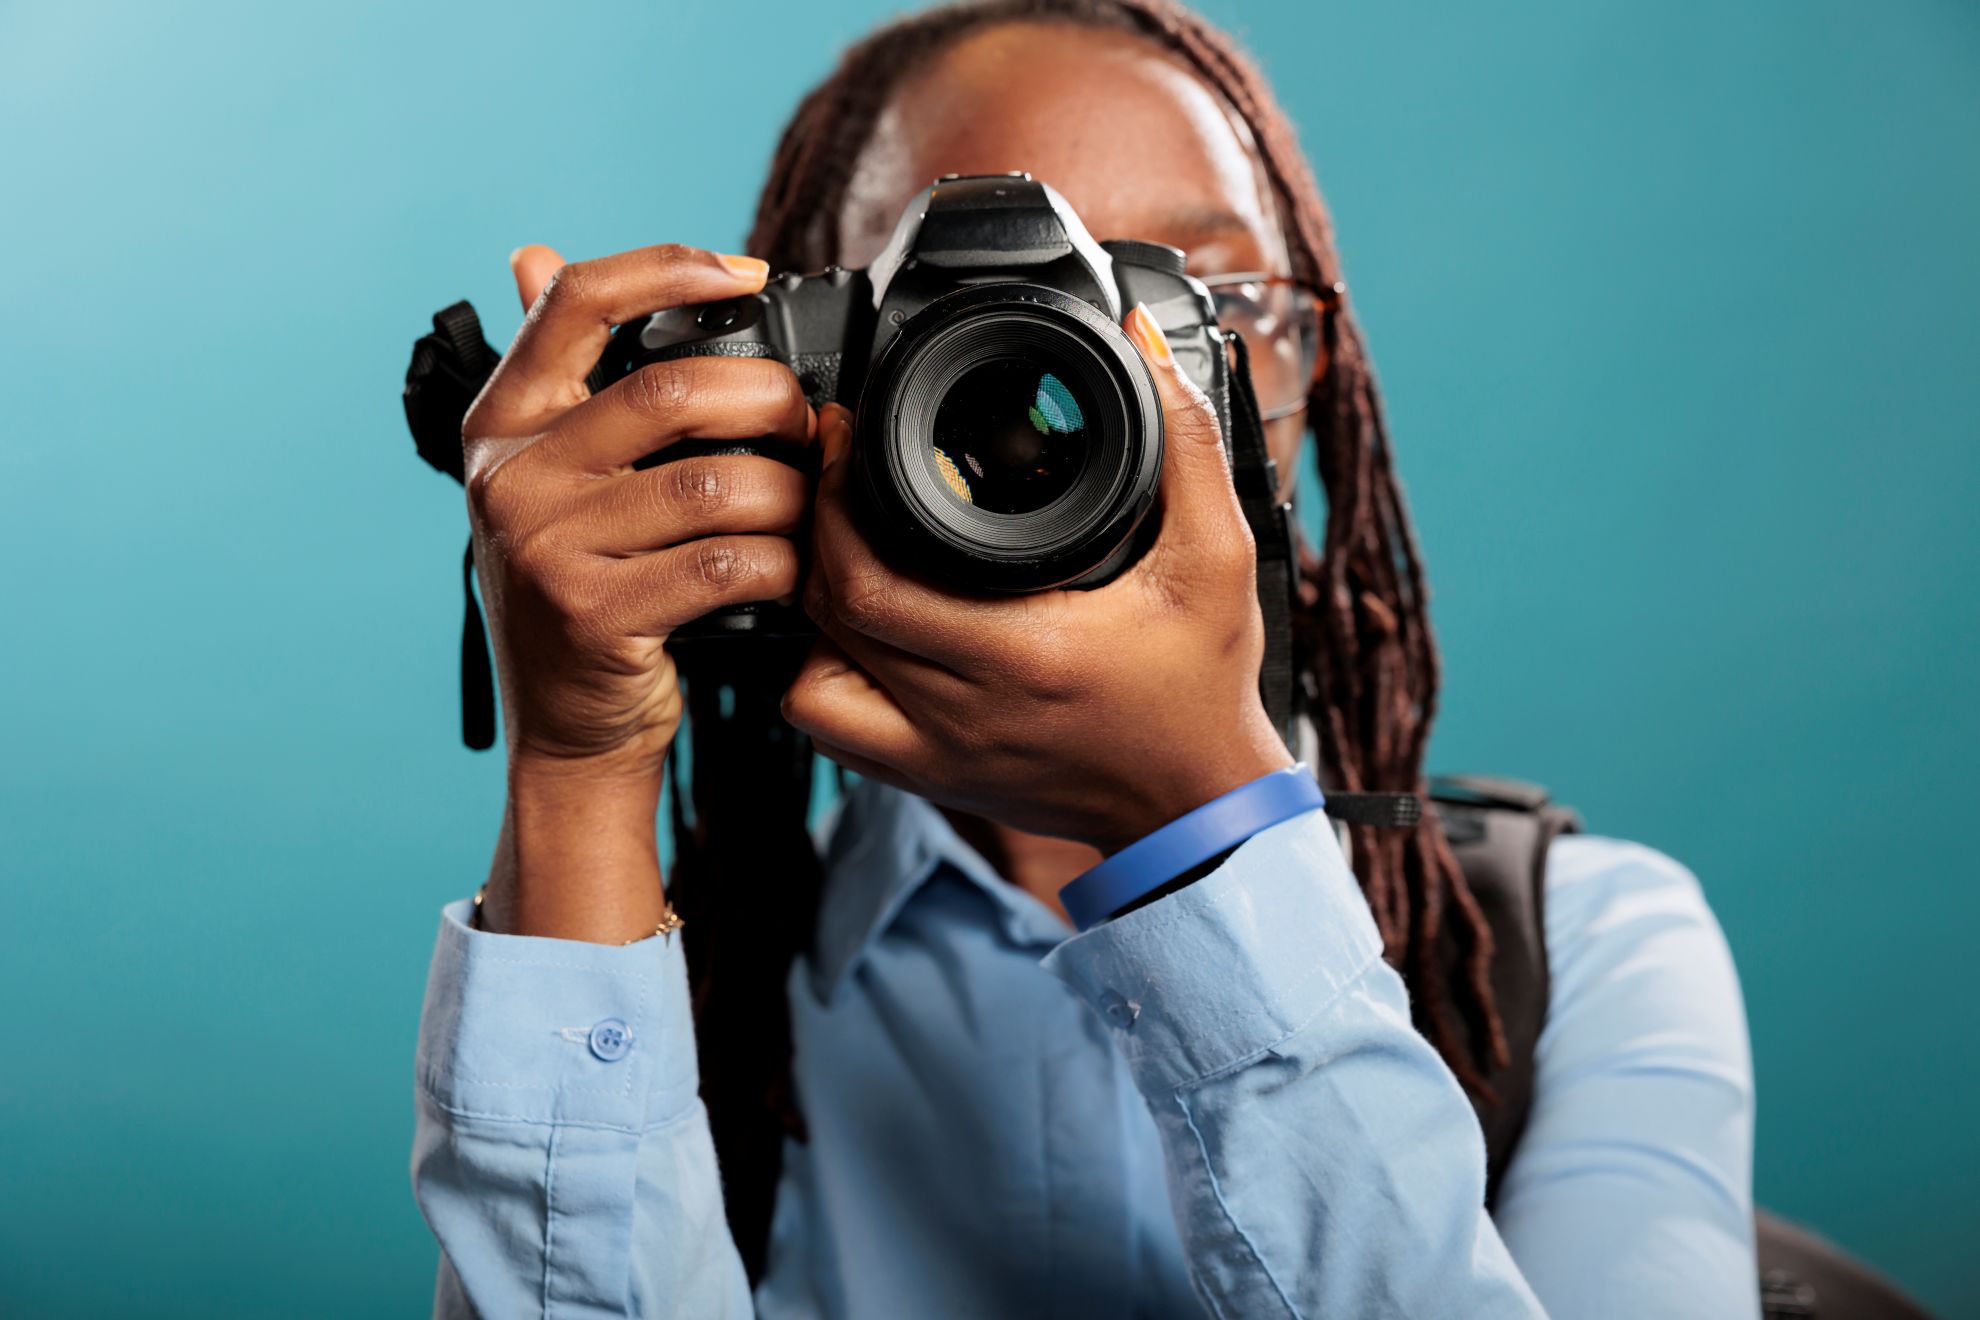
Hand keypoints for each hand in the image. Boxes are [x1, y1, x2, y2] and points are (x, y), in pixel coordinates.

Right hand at [466, 243, 816, 938]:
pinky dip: (781, 564)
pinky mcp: (594, 615)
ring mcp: (546, 549)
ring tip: (807, 508)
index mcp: (500, 426)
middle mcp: (511, 479)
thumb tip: (530, 256)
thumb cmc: (580, 594)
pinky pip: (725, 564)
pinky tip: (792, 571)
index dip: (665, 270)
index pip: (572, 304)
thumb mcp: (546, 483)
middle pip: (669, 392)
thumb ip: (553, 378)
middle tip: (805, 425)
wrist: (569, 735)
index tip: (745, 273)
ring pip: (712, 485)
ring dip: (787, 494)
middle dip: (766, 399)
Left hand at [783, 305, 1291, 854]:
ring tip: (844, 554)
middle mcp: (964, 712)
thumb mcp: (1220, 557)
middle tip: (834, 471)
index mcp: (1022, 653)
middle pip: (828, 613)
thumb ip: (1188, 445)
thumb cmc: (1205, 690)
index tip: (847, 437)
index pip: (869, 579)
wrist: (1197, 809)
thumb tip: (1145, 345)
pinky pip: (834, 731)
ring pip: (812, 679)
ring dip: (814, 610)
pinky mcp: (930, 781)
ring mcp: (937, 755)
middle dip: (815, 527)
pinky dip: (826, 677)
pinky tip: (862, 634)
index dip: (835, 498)